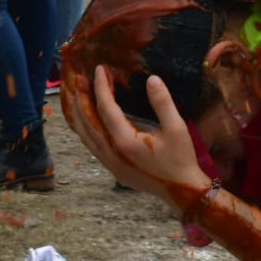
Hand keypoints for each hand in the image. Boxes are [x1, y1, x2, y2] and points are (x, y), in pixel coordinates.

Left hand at [64, 65, 211, 206]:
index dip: (101, 86)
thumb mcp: (177, 128)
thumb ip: (163, 102)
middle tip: (79, 78)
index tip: (100, 69)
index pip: (105, 108)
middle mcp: (112, 152)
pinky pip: (91, 145)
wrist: (181, 191)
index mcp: (125, 141)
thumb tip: (152, 79)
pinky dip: (85, 129)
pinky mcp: (113, 168)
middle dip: (82, 97)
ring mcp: (110, 162)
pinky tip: (88, 120)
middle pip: (88, 121)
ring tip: (79, 95)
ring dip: (80, 113)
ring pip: (85, 135)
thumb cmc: (181, 159)